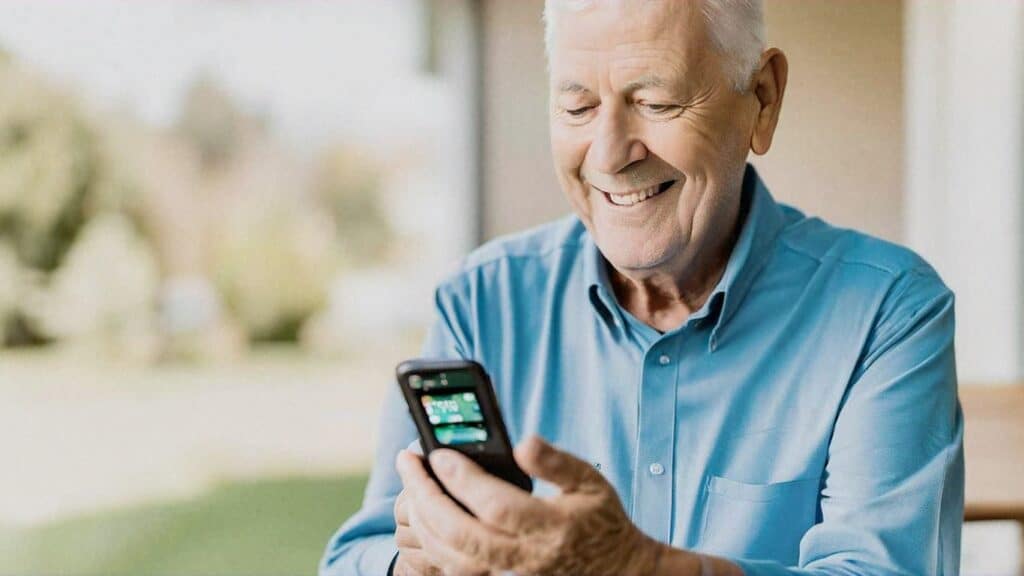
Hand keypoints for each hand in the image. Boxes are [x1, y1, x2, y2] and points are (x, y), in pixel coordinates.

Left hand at [394, 435, 664, 575]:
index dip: (464, 479)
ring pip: (451, 556)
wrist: (614, 570)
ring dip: (424, 519)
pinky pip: (454, 568)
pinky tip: (426, 514)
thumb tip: (524, 443)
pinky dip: (433, 542)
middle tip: (408, 462)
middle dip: (427, 496)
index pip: (496, 505)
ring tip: (412, 484)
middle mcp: (528, 556)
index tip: (439, 453)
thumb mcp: (591, 482)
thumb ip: (557, 462)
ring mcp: (511, 573)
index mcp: (553, 527)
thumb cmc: (600, 520)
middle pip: (462, 533)